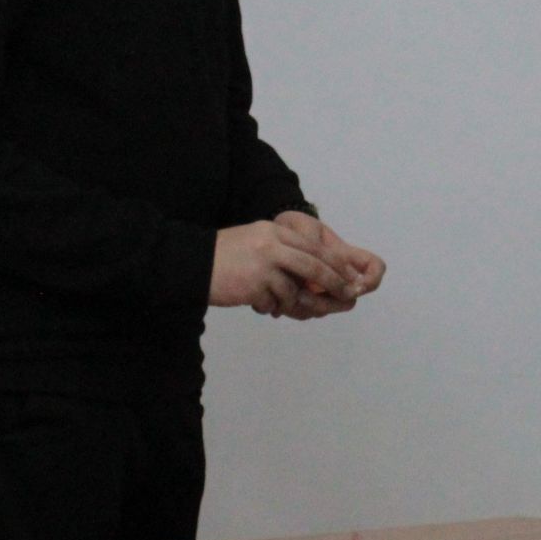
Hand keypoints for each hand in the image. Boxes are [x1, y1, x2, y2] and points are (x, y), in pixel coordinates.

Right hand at [212, 219, 352, 316]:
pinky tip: (262, 306)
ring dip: (292, 302)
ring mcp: (263, 265)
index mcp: (274, 231)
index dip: (334, 262)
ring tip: (281, 306)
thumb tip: (311, 271)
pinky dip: (271, 307)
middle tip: (347, 295)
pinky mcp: (254, 285)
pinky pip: (274, 302)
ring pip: (294, 288)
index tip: (348, 275)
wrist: (192, 263)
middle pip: (313, 264)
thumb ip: (282, 251)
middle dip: (333, 282)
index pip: (313, 245)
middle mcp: (272, 244)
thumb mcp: (256, 241)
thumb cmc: (224, 255)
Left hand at [265, 211, 384, 320]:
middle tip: (310, 294)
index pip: (374, 267)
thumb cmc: (293, 227)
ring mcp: (321, 291)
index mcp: (345, 256)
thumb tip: (329, 275)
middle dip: (332, 301)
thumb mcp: (304, 228)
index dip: (373, 278)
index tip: (357, 285)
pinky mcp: (302, 300)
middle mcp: (337, 278)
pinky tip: (282, 299)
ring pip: (326, 309)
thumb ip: (316, 248)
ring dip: (312, 306)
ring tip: (292, 295)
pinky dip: (297, 309)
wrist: (271, 236)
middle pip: (349, 300)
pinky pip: (306, 313)